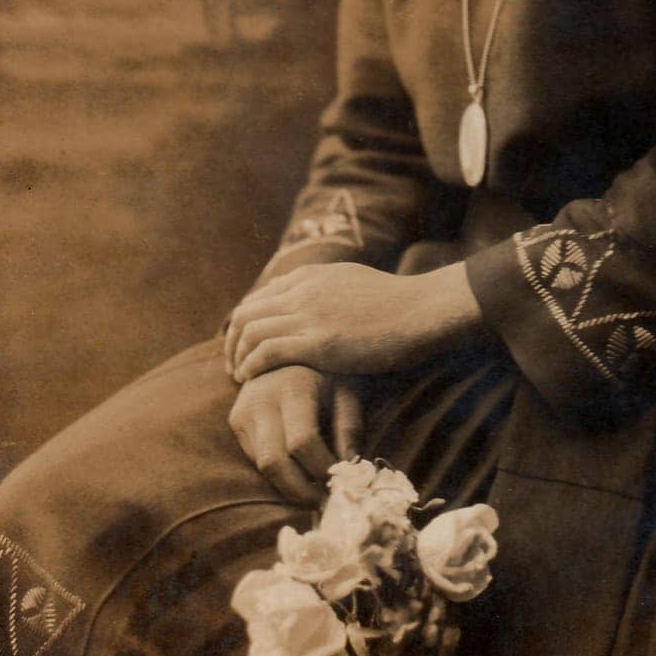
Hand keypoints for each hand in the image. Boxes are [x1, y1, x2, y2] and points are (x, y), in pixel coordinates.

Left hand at [225, 260, 483, 382]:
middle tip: (234, 367)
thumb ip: (328, 289)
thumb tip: (317, 302)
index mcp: (311, 276)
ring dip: (238, 357)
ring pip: (250, 331)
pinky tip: (251, 380)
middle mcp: (303, 290)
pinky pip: (266, 352)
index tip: (245, 346)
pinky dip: (251, 366)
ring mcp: (309, 314)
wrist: (422, 310)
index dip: (246, 323)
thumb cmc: (397, 303)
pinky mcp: (318, 341)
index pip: (260, 297)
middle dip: (233, 341)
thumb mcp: (353, 282)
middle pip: (246, 313)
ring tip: (240, 378)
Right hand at [228, 365, 363, 504]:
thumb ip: (350, 427)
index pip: (302, 442)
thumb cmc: (327, 370)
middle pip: (274, 462)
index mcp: (293, 387)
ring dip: (288, 486)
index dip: (322, 470)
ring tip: (314, 491)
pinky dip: (277, 472)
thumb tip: (351, 468)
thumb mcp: (347, 390)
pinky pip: (254, 457)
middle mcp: (262, 399)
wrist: (290, 347)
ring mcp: (244, 410)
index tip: (341, 482)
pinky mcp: (236, 419)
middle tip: (324, 502)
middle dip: (299, 491)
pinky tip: (298, 472)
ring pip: (261, 465)